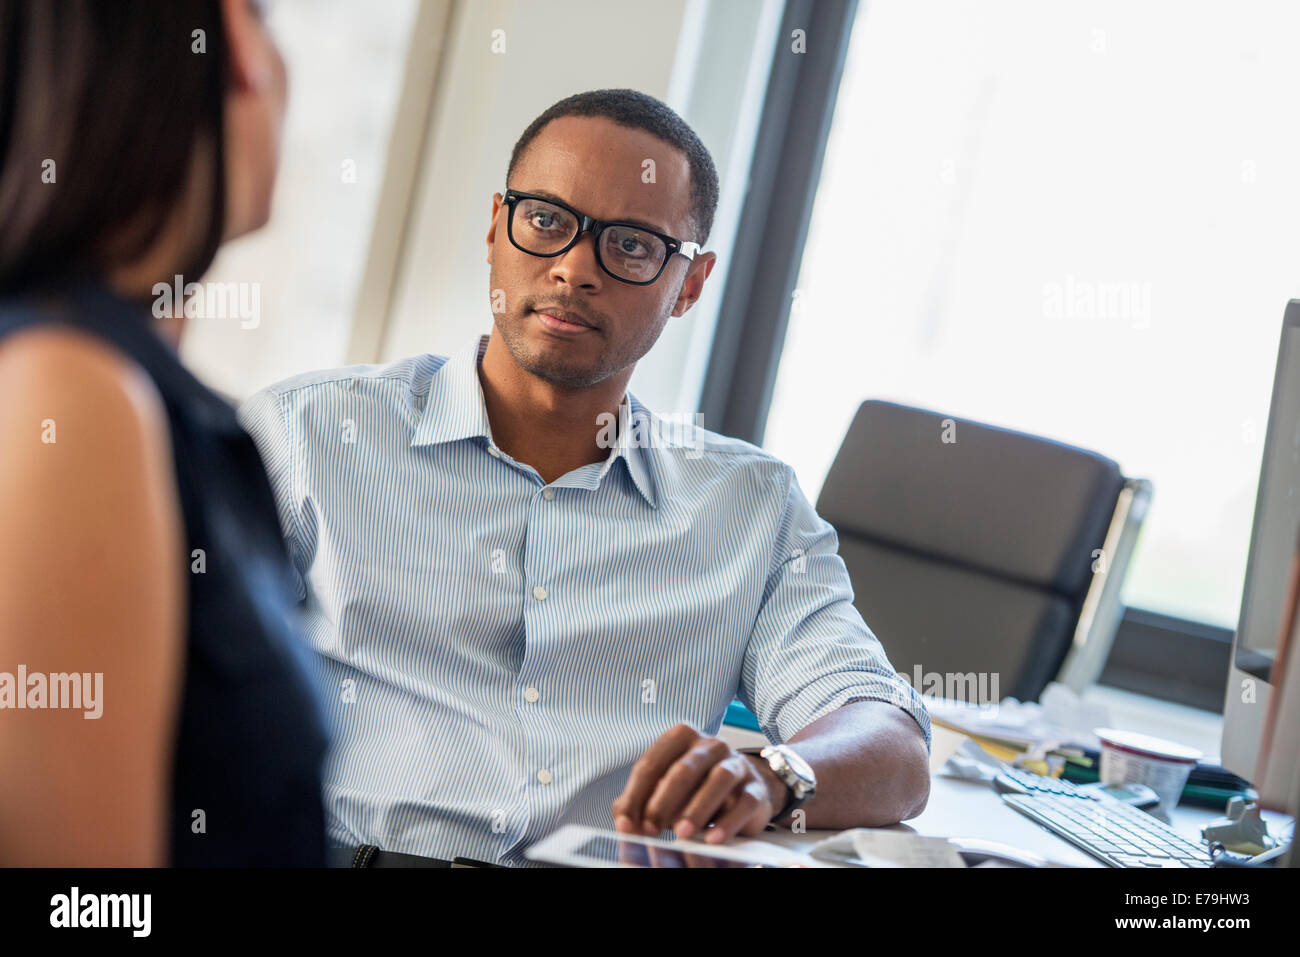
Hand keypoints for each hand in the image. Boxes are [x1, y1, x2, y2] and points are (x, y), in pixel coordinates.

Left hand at [612, 723, 786, 844]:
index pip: (652, 764)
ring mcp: (736, 764)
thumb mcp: (665, 789)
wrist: (744, 791)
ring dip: (697, 808)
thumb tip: (624, 821)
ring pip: (718, 779)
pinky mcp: (756, 788)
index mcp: (681, 738)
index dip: (636, 795)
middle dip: (664, 801)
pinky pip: (744, 802)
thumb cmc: (695, 789)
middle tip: (651, 828)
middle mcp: (710, 745)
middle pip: (684, 769)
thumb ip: (641, 801)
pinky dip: (728, 822)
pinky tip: (713, 838)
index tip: (626, 823)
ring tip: (681, 833)